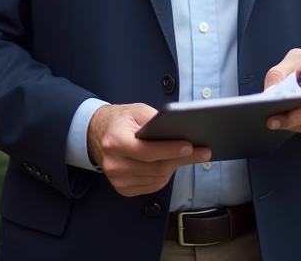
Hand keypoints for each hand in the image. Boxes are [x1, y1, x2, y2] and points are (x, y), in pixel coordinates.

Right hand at [87, 103, 210, 196]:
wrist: (97, 134)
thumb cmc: (120, 121)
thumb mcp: (136, 111)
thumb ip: (155, 119)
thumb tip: (179, 128)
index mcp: (116, 142)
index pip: (148, 151)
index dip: (171, 150)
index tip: (190, 146)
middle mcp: (115, 164)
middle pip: (156, 167)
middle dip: (182, 159)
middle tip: (203, 152)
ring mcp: (118, 179)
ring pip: (157, 178)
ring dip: (176, 167)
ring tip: (188, 155)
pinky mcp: (123, 188)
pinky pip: (153, 186)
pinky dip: (166, 175)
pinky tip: (171, 164)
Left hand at [263, 49, 300, 136]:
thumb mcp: (293, 58)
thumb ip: (279, 73)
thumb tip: (268, 93)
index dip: (297, 115)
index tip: (275, 118)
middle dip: (290, 120)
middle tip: (270, 120)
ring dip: (292, 124)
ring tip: (276, 116)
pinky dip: (297, 125)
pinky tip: (286, 117)